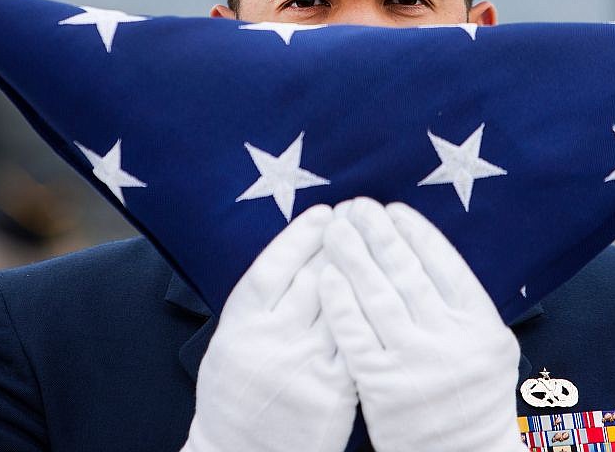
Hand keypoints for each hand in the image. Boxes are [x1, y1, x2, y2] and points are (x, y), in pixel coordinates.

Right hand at [182, 204, 355, 451]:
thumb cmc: (233, 400)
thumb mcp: (229, 345)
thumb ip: (257, 306)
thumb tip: (292, 259)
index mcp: (240, 326)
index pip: (274, 266)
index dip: (300, 235)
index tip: (324, 214)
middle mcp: (271, 340)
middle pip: (313, 277)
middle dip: (340, 242)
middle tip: (360, 216)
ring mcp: (304, 365)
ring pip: (341, 304)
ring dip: (362, 270)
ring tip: (378, 244)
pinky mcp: (334, 391)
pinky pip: (358, 342)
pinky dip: (371, 314)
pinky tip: (386, 294)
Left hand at [320, 198, 524, 451]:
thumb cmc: (475, 397)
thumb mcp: (491, 347)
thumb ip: (465, 304)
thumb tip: (429, 249)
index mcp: (481, 324)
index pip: (445, 265)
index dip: (416, 232)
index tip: (394, 209)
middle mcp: (450, 339)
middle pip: (408, 273)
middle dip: (379, 234)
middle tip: (358, 206)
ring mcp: (415, 362)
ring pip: (378, 297)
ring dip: (354, 257)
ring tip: (336, 228)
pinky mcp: (381, 386)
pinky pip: (355, 334)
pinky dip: (340, 301)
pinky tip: (326, 275)